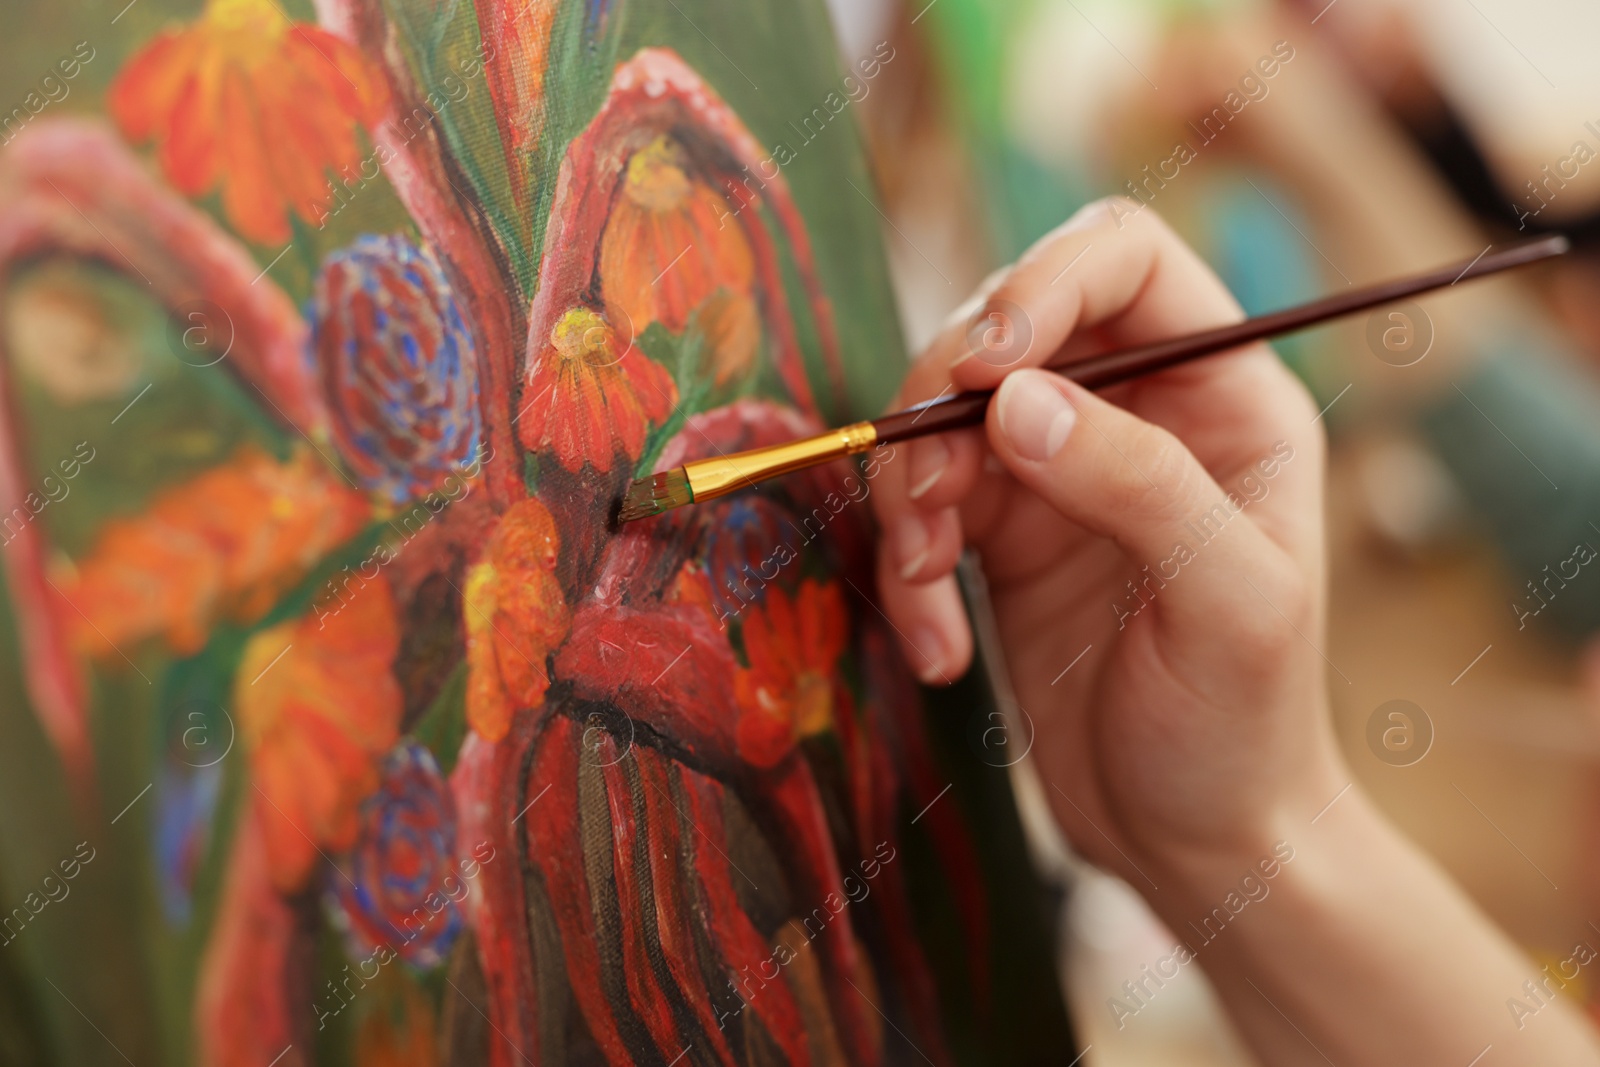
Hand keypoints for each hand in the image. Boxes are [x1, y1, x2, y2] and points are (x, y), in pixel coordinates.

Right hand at [873, 200, 1345, 890]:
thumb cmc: (1246, 725)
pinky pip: (922, 510)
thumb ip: (1136, 483)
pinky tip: (938, 646)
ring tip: (922, 584)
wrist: (1201, 841)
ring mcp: (1062, 473)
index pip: (1123, 261)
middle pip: (1007, 325)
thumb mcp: (1226, 602)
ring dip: (910, 494)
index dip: (1041, 281)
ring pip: (944, 417)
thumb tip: (1014, 400)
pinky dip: (907, 570)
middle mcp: (1138, 413)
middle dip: (945, 401)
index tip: (981, 367)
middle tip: (930, 498)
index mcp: (1225, 393)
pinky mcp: (1004, 537)